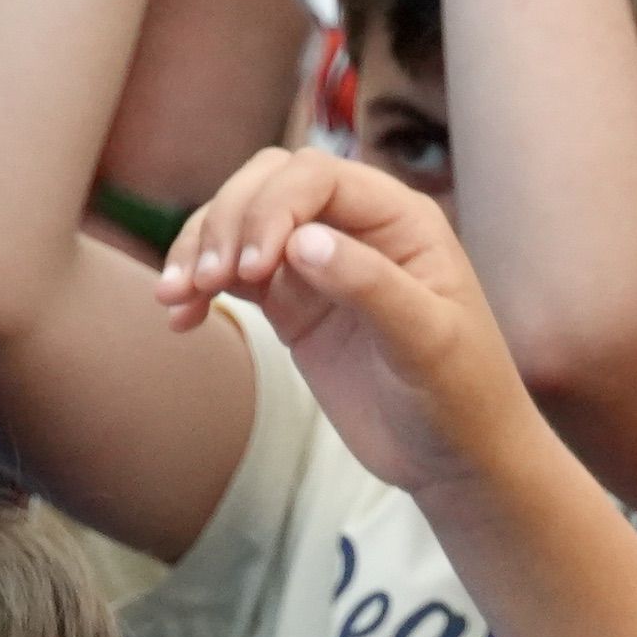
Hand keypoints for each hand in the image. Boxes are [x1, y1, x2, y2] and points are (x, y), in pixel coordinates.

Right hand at [158, 149, 543, 499]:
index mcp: (400, 218)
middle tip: (203, 281)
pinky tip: (179, 316)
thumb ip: (370, 287)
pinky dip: (200, 286)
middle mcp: (356, 227)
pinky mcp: (293, 304)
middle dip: (227, 222)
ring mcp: (319, 264)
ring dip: (200, 249)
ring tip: (174, 297)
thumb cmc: (462, 398)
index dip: (272, 208)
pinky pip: (233, 274)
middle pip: (268, 184)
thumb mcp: (428, 345)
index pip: (317, 176)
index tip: (251, 269)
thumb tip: (302, 241)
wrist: (456, 459)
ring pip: (242, 223)